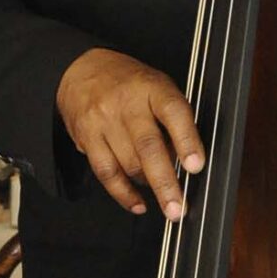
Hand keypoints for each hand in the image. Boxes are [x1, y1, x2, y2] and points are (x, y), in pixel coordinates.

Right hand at [55, 47, 204, 219]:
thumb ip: (172, 118)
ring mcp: (104, 122)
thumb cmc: (127, 82)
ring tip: (165, 201)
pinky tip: (137, 203)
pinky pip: (106, 172)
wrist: (81, 69)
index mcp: (152, 88)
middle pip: (148, 147)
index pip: (173, 112)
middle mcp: (127, 104)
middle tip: (178, 207)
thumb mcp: (157, 86)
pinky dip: (123, 193)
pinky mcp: (86, 138)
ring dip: (149, 188)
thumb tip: (185, 160)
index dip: (187, 140)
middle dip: (165, 183)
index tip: (195, 166)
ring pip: (128, 164)